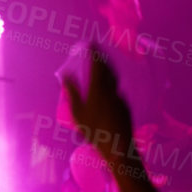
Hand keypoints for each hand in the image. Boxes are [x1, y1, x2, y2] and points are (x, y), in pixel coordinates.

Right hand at [61, 47, 135, 168]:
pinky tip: (107, 88)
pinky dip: (111, 83)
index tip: (90, 43)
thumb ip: (72, 91)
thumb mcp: (77, 112)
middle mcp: (111, 90)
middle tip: (97, 51)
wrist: (118, 148)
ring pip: (114, 79)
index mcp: (98, 89)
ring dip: (108, 69)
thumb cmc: (94, 131)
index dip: (94, 53)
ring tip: (102, 64)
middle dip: (102, 58)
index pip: (96, 65)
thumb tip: (66, 74)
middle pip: (108, 69)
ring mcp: (120, 98)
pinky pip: (117, 89)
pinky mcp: (125, 106)